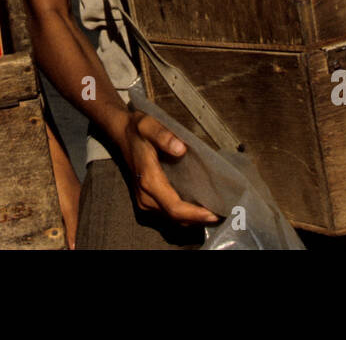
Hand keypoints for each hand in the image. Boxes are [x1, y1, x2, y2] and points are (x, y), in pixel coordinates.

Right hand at [120, 110, 218, 224]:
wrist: (121, 133)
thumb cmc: (137, 129)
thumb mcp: (148, 124)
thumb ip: (163, 135)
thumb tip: (181, 149)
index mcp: (149, 180)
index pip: (175, 207)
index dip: (195, 214)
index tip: (214, 214)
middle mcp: (145, 196)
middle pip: (176, 218)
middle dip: (199, 219)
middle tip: (224, 214)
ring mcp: (145, 200)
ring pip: (173, 219)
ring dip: (193, 219)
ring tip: (216, 212)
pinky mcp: (147, 200)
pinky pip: (168, 213)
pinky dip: (185, 215)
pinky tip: (200, 208)